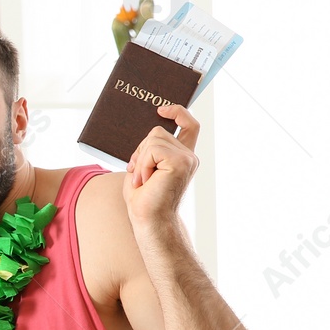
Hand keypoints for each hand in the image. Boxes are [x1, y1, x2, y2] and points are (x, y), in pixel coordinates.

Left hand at [124, 103, 200, 230]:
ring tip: (144, 180)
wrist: (148, 219)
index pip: (189, 125)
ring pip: (153, 138)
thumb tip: (148, 129)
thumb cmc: (143, 197)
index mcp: (182, 156)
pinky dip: (143, 164)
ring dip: (141, 159)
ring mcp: (187, 159)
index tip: (161, 109)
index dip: (178, 112)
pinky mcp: (180, 162)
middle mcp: (188, 156)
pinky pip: (152, 149)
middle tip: (140, 175)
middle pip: (158, 131)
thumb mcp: (143, 166)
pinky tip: (146, 181)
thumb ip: (150, 149)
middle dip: (141, 150)